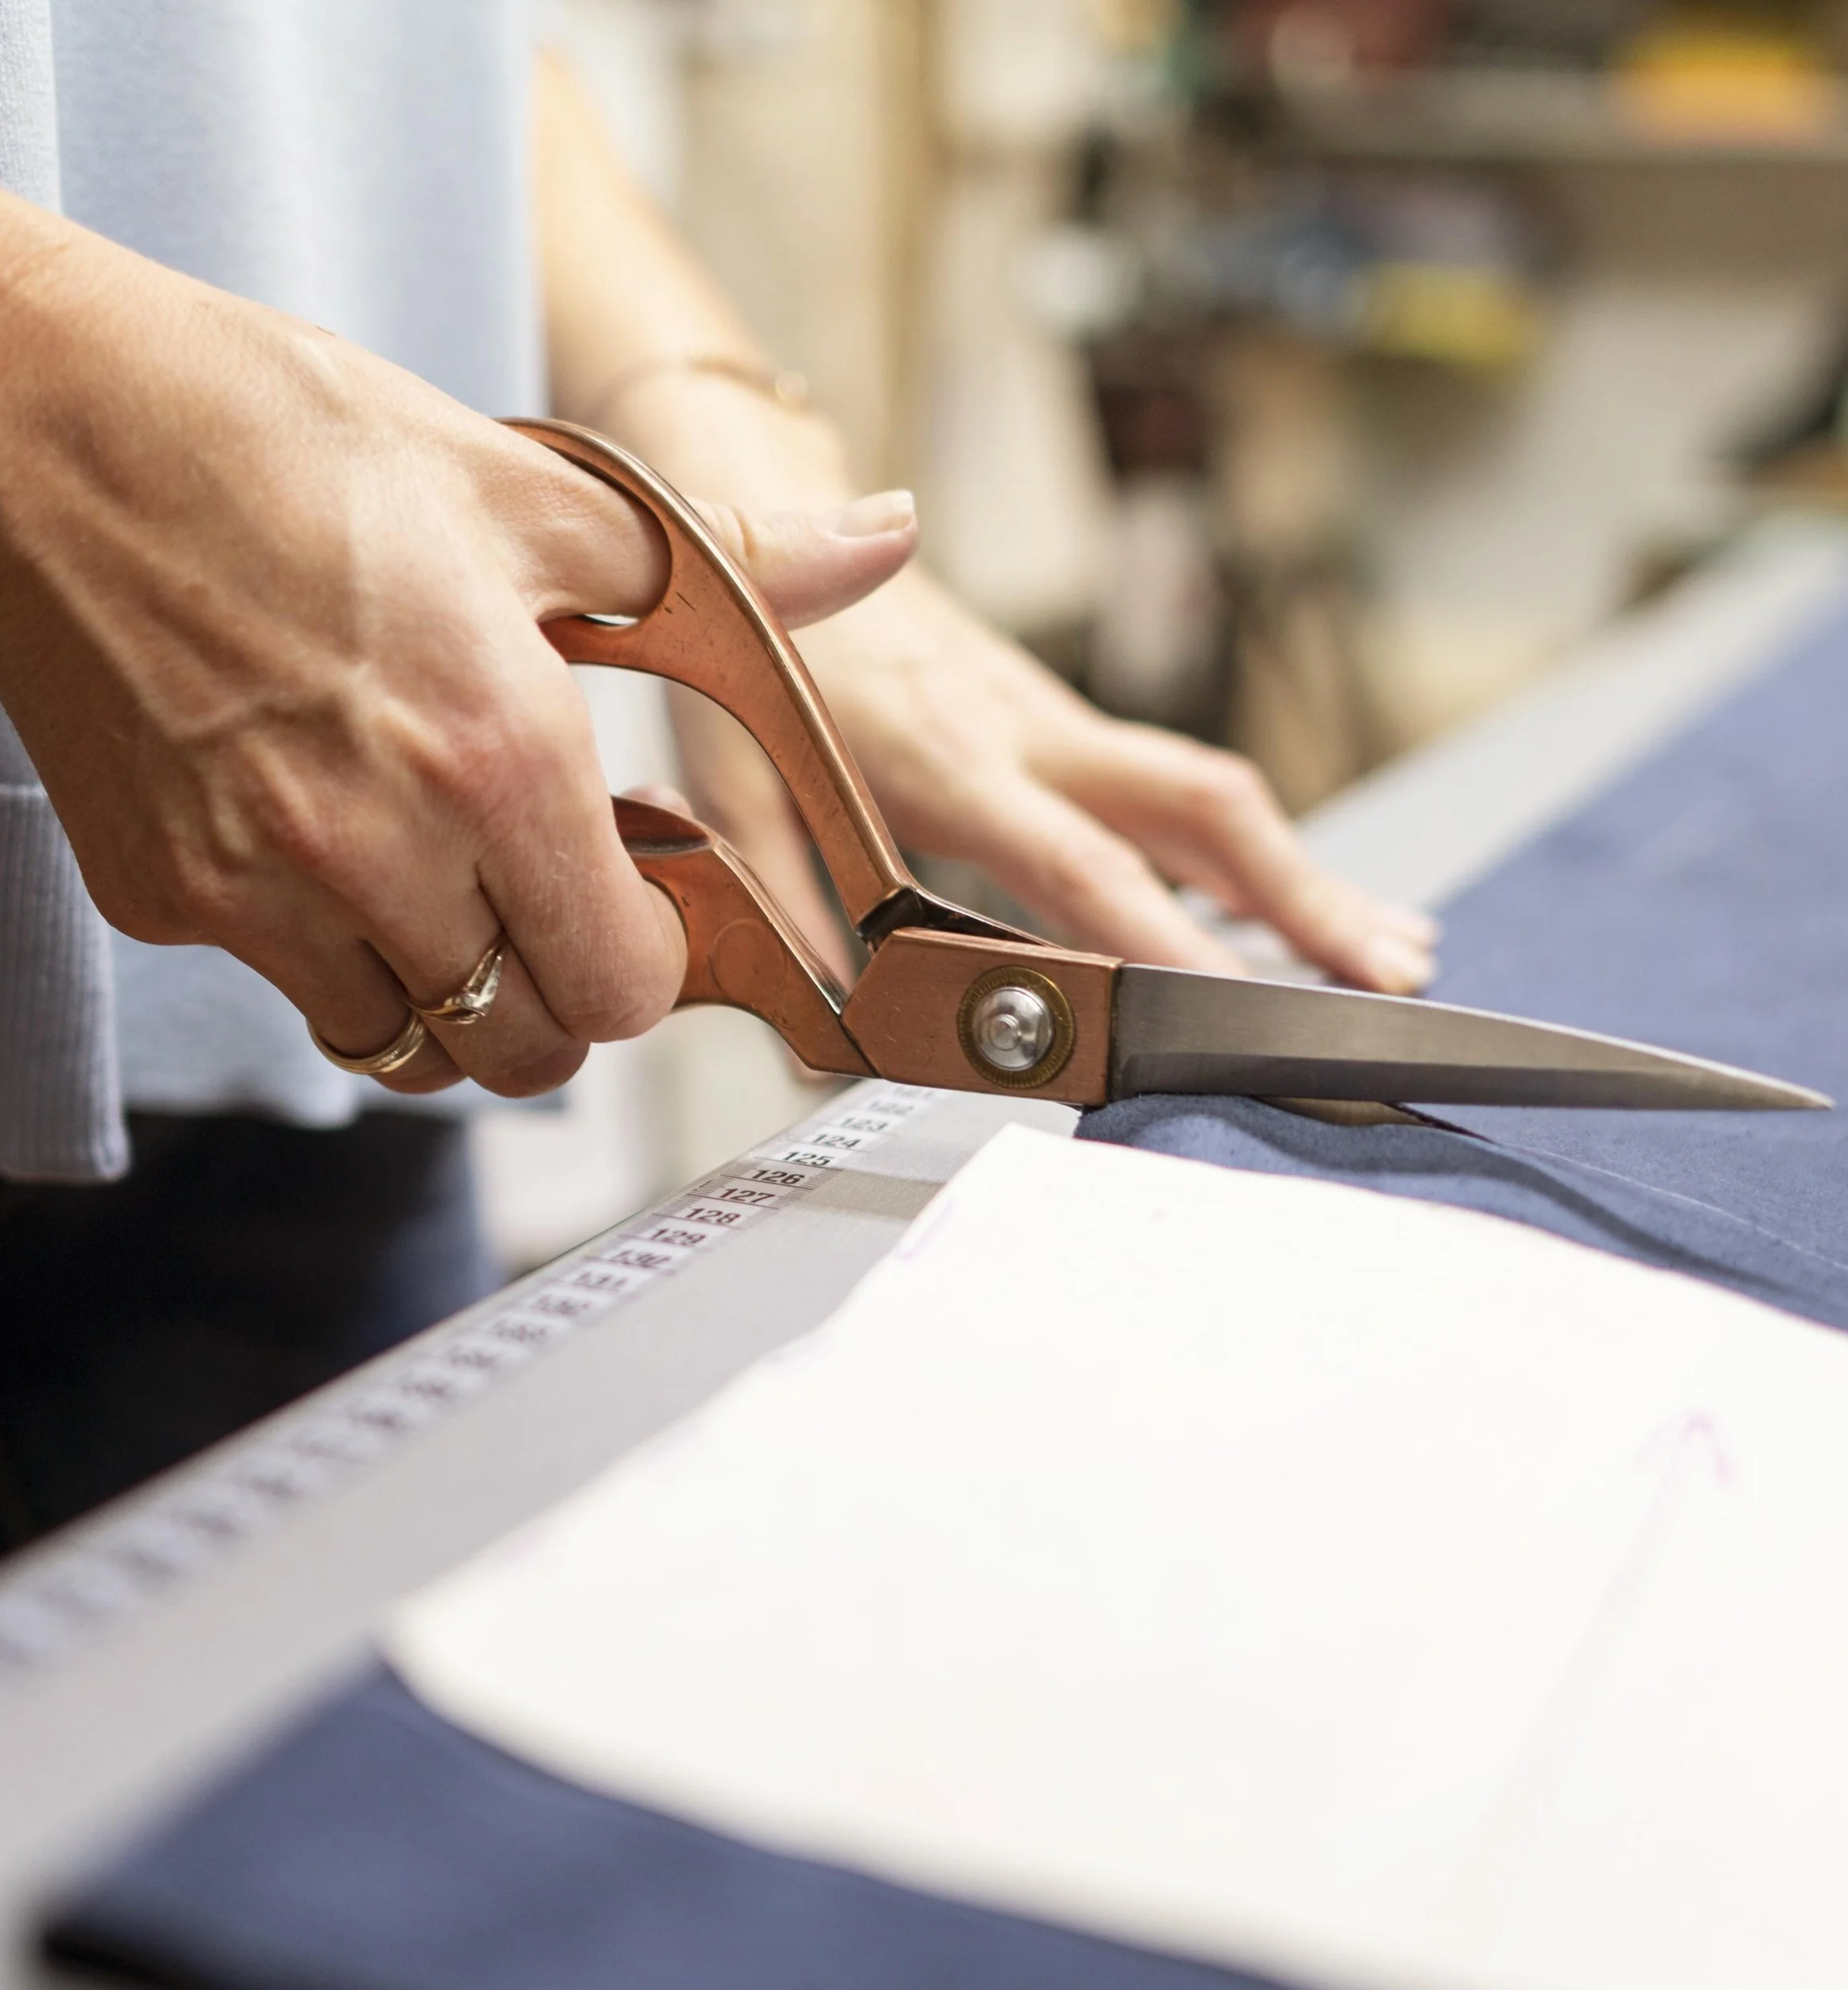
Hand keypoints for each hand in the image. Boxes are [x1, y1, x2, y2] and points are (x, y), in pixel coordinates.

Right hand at [0, 197, 914, 1096]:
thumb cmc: (286, 437)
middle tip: (560, 904)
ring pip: (412, 1054)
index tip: (646, 907)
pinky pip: (300, 999)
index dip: (651, 962)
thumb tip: (878, 545)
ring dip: (460, 998)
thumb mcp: (539, 492)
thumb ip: (733, 567)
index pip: (621, 988)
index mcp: (495, 748)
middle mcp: (376, 842)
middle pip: (526, 1050)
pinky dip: (348, 967)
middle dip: (567, 995)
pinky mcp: (165, 896)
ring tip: (457, 883)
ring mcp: (255, 886)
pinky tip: (348, 856)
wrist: (40, 417)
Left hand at [794, 567, 1437, 989]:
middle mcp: (1032, 734)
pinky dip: (1254, 851)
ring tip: (1387, 946)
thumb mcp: (732, 778)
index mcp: (951, 759)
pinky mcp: (1067, 724)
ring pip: (1214, 796)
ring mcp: (1061, 723)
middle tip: (1386, 970)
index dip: (1163, 936)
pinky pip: (1180, 791)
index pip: (1081, 863)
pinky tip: (1296, 900)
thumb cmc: (752, 653)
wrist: (767, 523)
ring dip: (1306, 874)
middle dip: (1307, 895)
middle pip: (1205, 808)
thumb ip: (779, 894)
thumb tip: (825, 1024)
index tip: (1229, 1006)